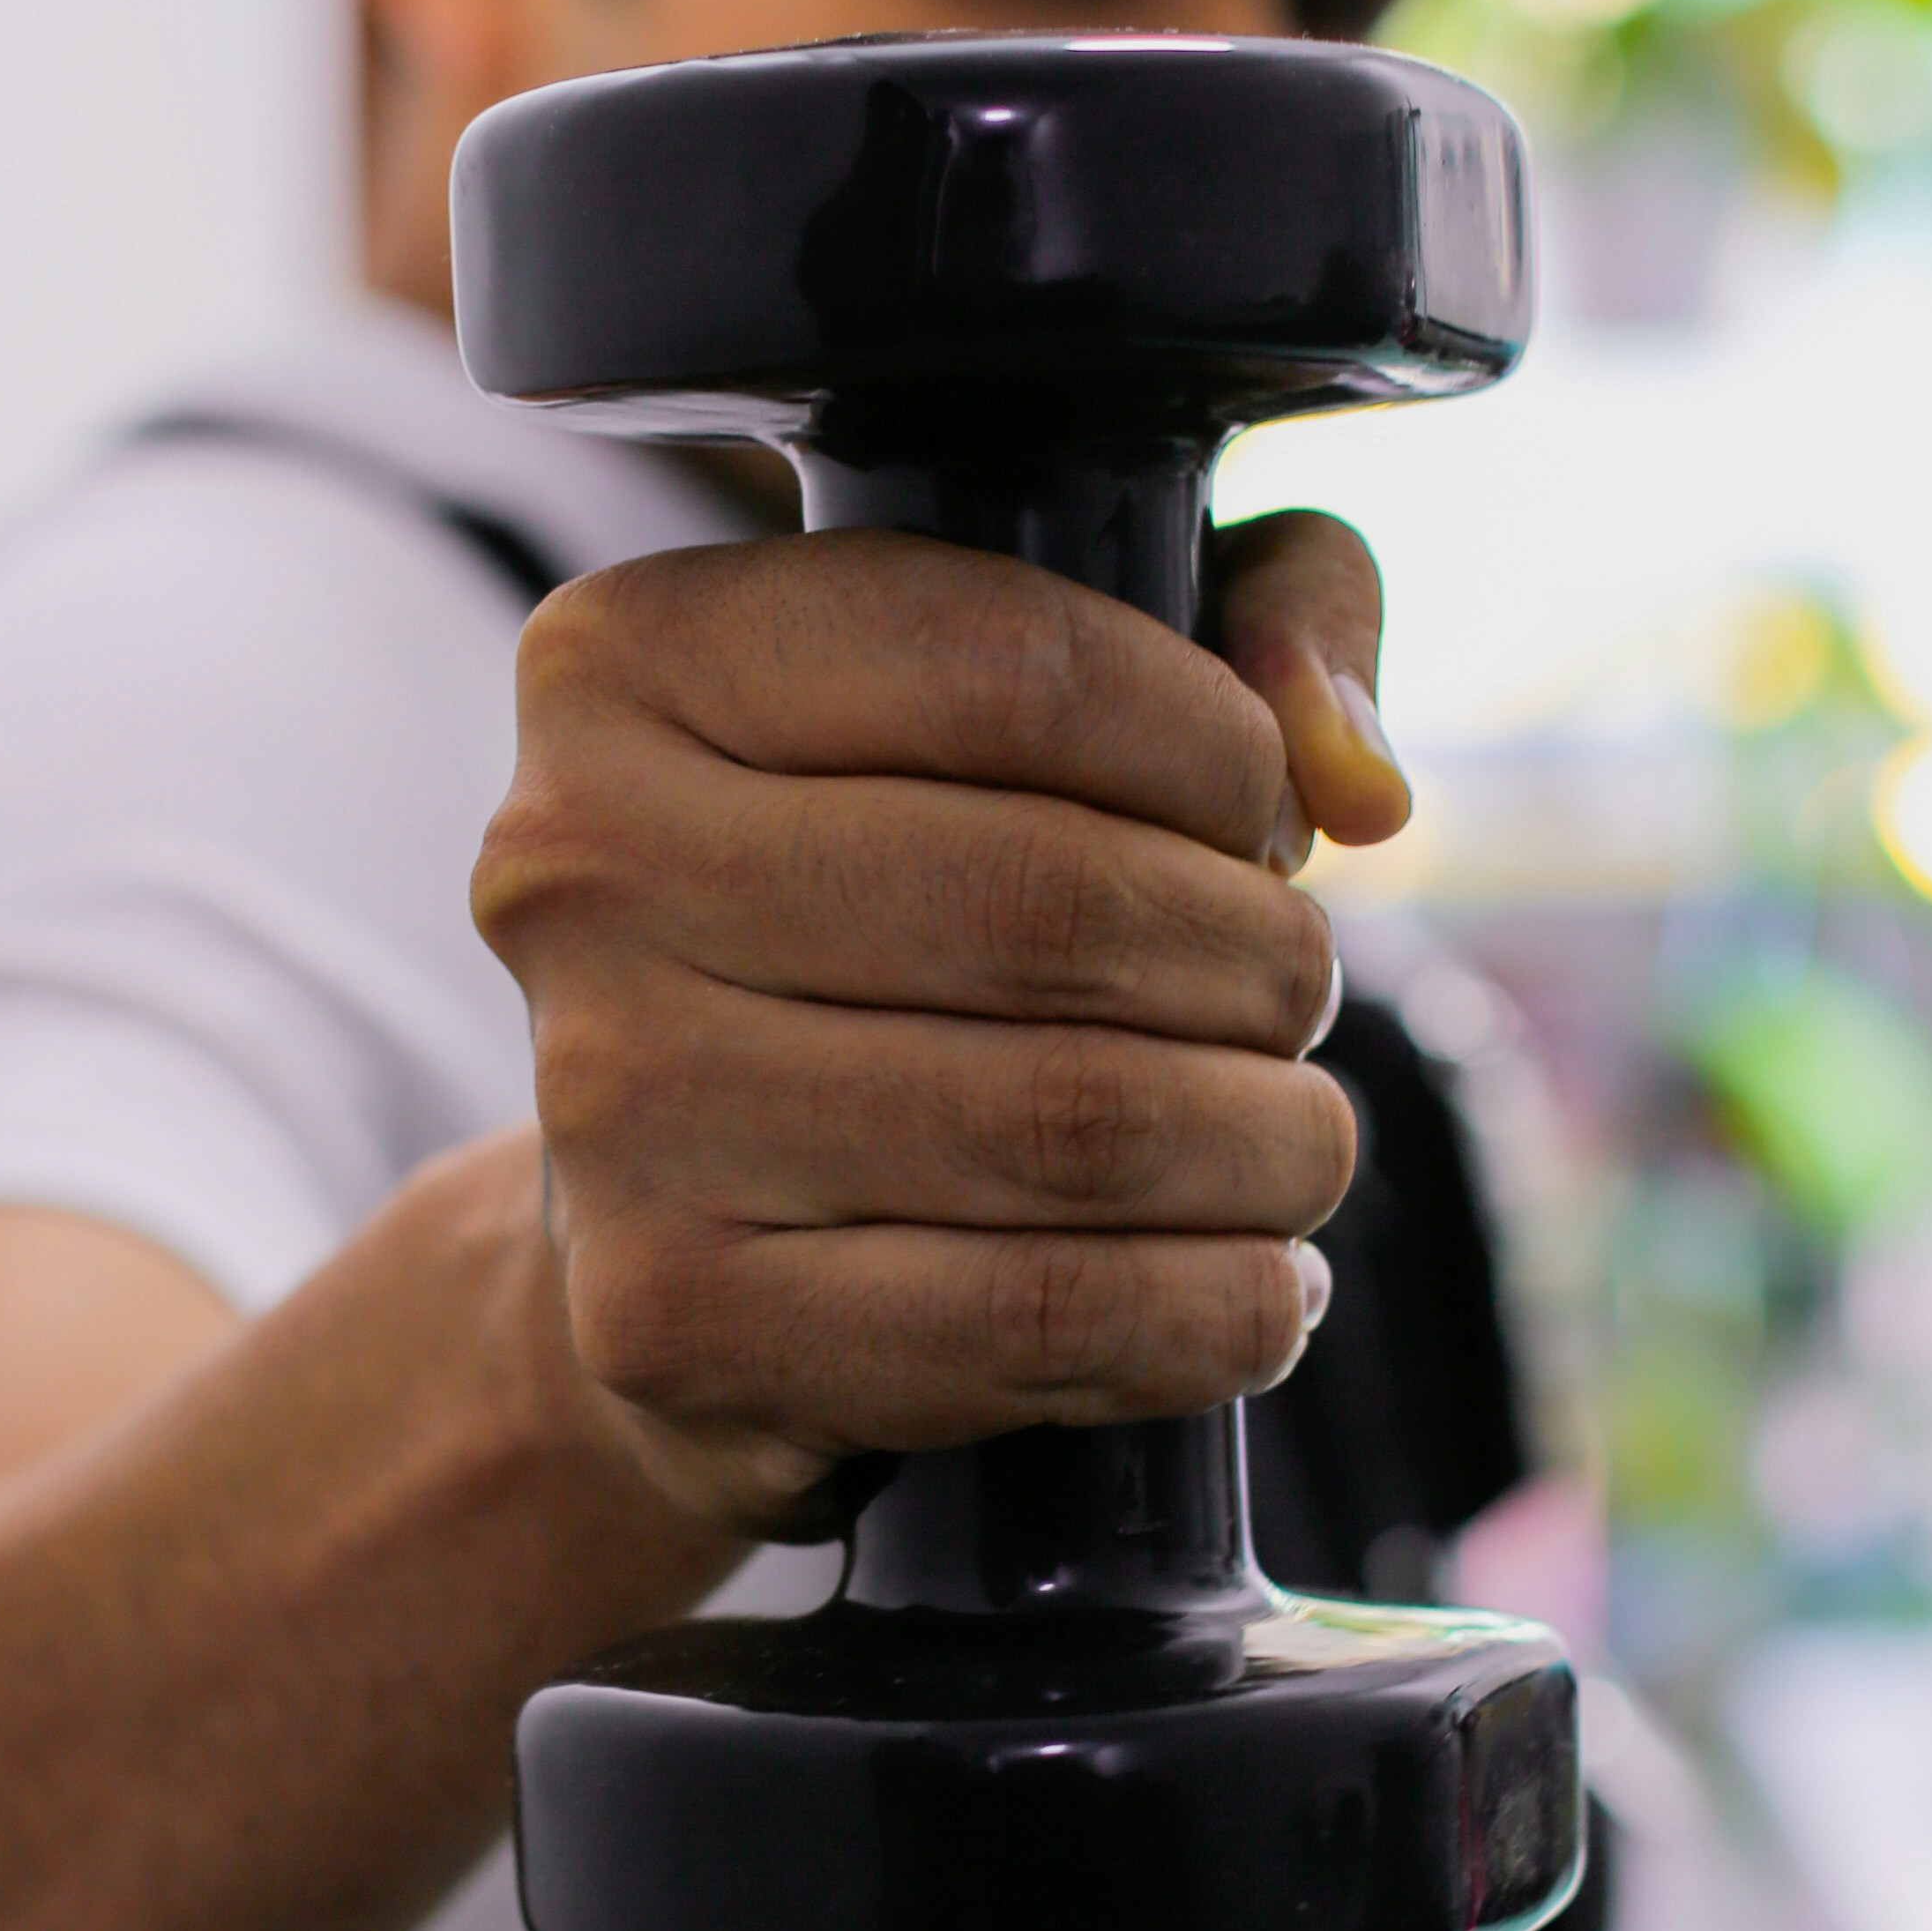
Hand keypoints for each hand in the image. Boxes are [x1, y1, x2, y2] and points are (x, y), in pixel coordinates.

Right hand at [472, 509, 1411, 1532]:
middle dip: (1259, 962)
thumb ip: (1247, 612)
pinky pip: (1036, 1318)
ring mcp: (610, 1105)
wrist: (669, 1223)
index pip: (1020, 672)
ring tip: (1295, 1140)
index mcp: (631, 664)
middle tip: (1291, 998)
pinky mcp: (672, 1317)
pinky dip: (1214, 1312)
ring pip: (1074, 1123)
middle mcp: (577, 869)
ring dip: (1267, 1143)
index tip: (1260, 818)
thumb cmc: (883, 914)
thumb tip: (1354, 779)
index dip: (1219, 752)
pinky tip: (1257, 1291)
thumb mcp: (1034, 689)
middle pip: (1058, 908)